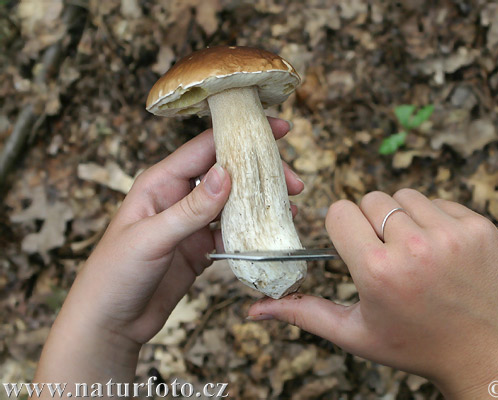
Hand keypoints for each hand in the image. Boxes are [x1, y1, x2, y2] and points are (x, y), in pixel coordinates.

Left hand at [34, 118, 303, 388]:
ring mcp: (192, 223)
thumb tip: (226, 174)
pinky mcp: (200, 248)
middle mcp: (179, 196)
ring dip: (261, 201)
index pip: (206, 147)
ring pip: (234, 202)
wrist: (109, 323)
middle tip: (293, 182)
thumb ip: (190, 209)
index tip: (276, 129)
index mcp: (161, 182)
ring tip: (291, 205)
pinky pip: (232, 232)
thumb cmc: (114, 275)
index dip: (240, 134)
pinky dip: (253, 231)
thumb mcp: (152, 238)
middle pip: (227, 172)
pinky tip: (272, 231)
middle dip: (261, 173)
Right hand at [249, 190, 497, 398]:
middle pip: (370, 199)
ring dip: (403, 218)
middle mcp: (414, 247)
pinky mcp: (479, 227)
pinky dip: (435, 219)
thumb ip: (305, 314)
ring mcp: (451, 234)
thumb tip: (256, 311)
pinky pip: (440, 201)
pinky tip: (442, 251)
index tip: (356, 248)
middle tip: (388, 255)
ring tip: (416, 253)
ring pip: (405, 196)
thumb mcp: (356, 334)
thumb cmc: (417, 347)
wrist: (487, 355)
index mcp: (377, 271)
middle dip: (371, 223)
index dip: (343, 229)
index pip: (340, 212)